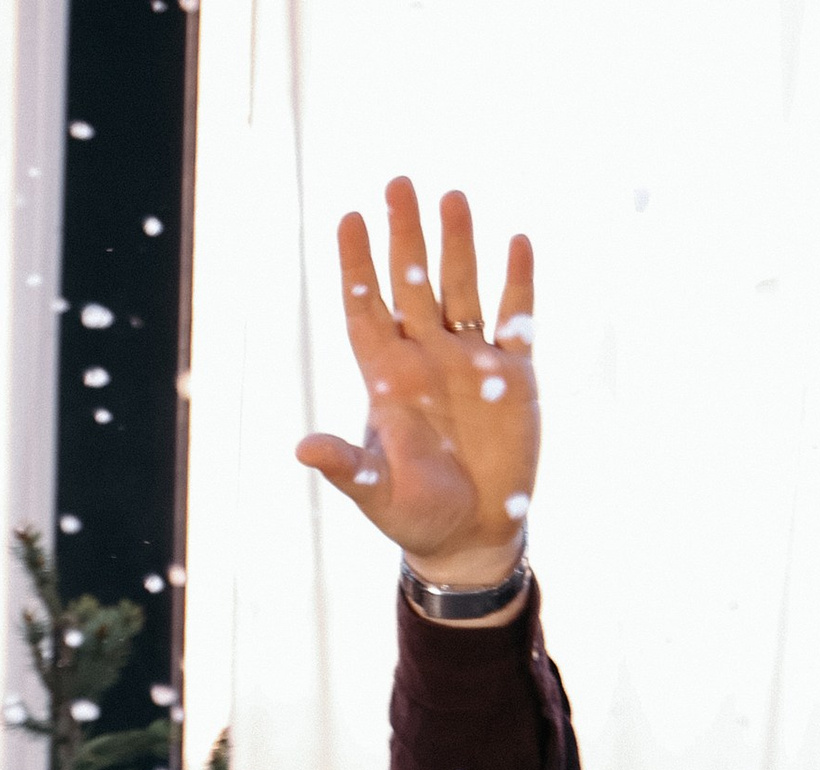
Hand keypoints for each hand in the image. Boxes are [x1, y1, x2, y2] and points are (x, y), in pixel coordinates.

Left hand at [297, 179, 537, 592]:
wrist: (471, 536)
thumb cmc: (416, 518)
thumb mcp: (376, 495)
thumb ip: (345, 468)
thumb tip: (302, 450)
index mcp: (388, 381)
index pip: (366, 309)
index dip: (357, 266)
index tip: (349, 218)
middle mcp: (426, 359)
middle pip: (413, 284)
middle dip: (405, 236)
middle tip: (397, 183)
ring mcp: (470, 362)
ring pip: (462, 288)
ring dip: (458, 245)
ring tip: (450, 197)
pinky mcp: (513, 375)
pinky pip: (516, 317)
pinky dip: (518, 281)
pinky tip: (516, 241)